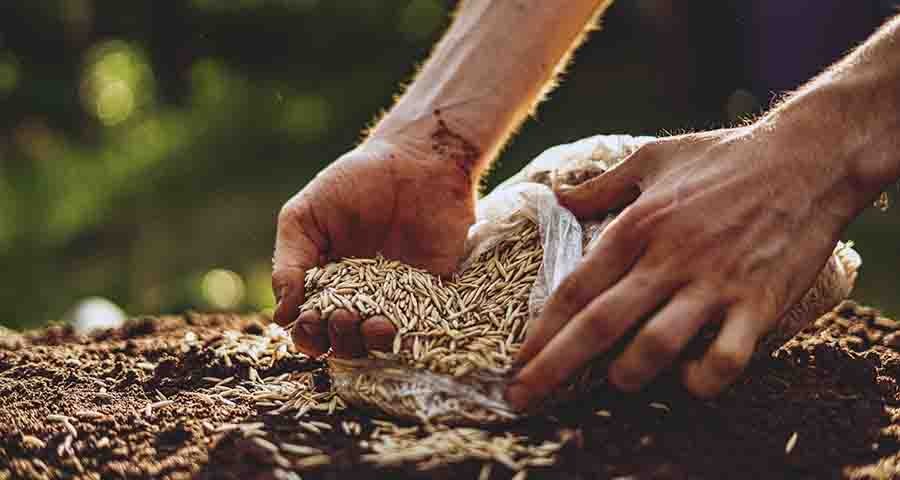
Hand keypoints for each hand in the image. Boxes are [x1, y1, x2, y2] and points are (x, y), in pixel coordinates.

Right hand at [272, 138, 475, 357]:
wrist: (417, 159)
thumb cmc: (353, 182)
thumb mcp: (305, 216)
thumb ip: (289, 263)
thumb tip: (282, 317)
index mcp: (324, 283)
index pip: (311, 328)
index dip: (308, 335)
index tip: (313, 319)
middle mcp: (360, 298)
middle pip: (344, 344)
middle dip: (340, 340)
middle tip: (346, 316)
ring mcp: (398, 298)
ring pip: (381, 344)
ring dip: (374, 345)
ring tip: (378, 325)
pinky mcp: (434, 293)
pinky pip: (424, 327)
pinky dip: (414, 338)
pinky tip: (405, 328)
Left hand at [508, 124, 869, 406]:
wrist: (808, 157)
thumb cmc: (724, 157)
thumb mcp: (653, 159)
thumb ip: (602, 185)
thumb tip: (558, 196)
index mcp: (637, 226)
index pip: (576, 289)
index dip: (541, 332)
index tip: (516, 362)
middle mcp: (669, 259)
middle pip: (599, 325)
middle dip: (554, 369)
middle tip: (523, 400)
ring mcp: (714, 283)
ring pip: (656, 346)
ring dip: (628, 375)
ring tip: (619, 380)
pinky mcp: (759, 302)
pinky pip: (726, 358)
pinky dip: (703, 380)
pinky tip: (690, 381)